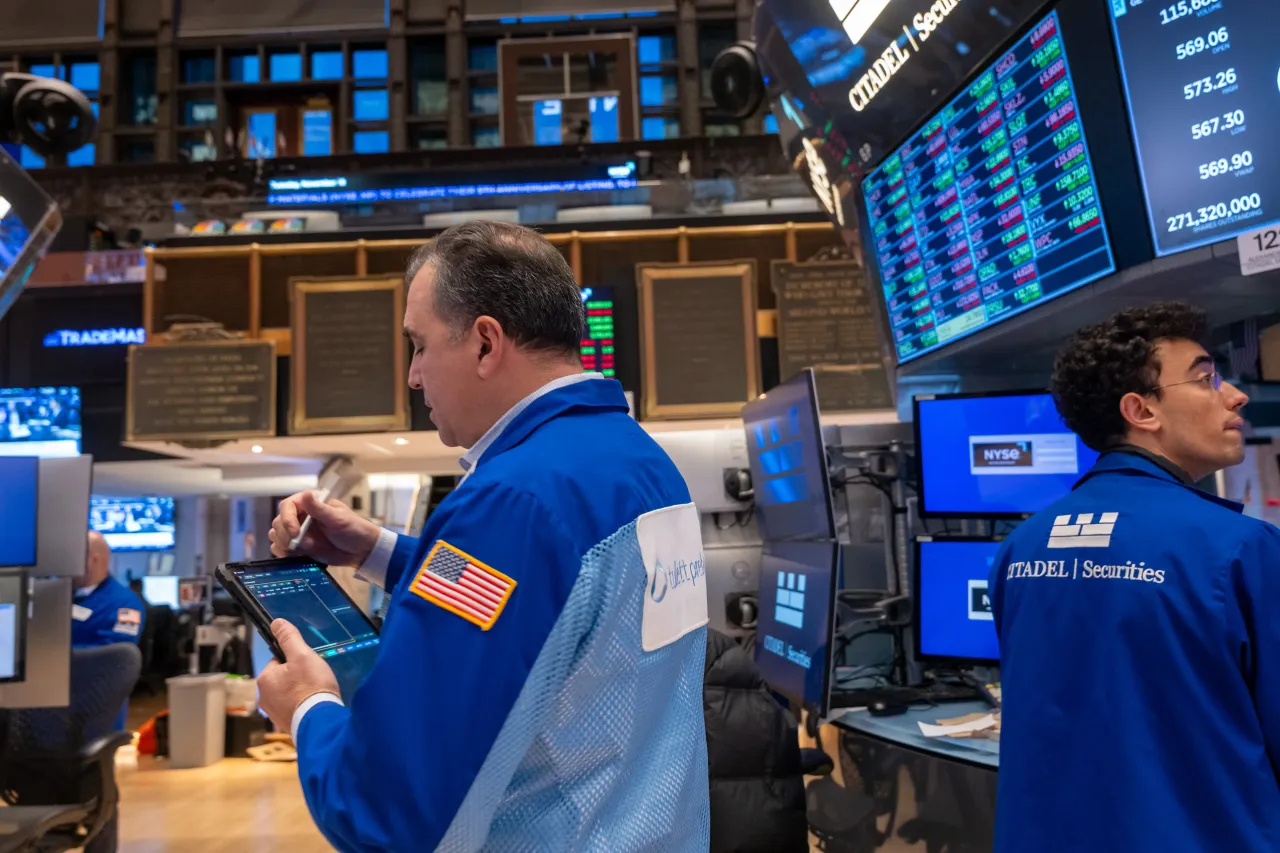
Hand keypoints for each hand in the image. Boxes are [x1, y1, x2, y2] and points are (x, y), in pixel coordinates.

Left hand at [257, 619, 340, 734]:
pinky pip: (293, 709)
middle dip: (297, 677)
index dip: (295, 660)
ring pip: (287, 694)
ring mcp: (273, 714)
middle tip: (314, 680)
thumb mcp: (302, 655)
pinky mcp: (284, 725)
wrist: (321, 722)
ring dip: (299, 692)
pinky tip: (313, 706)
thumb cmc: (311, 685)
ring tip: (315, 694)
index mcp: (265, 678)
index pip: (279, 661)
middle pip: (282, 678)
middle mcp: (263, 697)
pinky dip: (301, 706)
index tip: (308, 666)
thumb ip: (289, 638)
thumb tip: (276, 622)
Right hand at [269, 490, 380, 564]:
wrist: (360, 550)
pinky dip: (284, 553)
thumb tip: (306, 494)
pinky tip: (298, 556)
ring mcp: (298, 532)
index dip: (287, 519)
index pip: (287, 506)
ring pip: (276, 536)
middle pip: (278, 523)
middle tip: (305, 544)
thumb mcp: (338, 519)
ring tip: (305, 549)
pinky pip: (280, 549)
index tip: (295, 532)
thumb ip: (320, 509)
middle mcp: (300, 516)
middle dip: (286, 535)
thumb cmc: (353, 529)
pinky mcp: (298, 547)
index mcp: (309, 503)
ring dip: (285, 544)